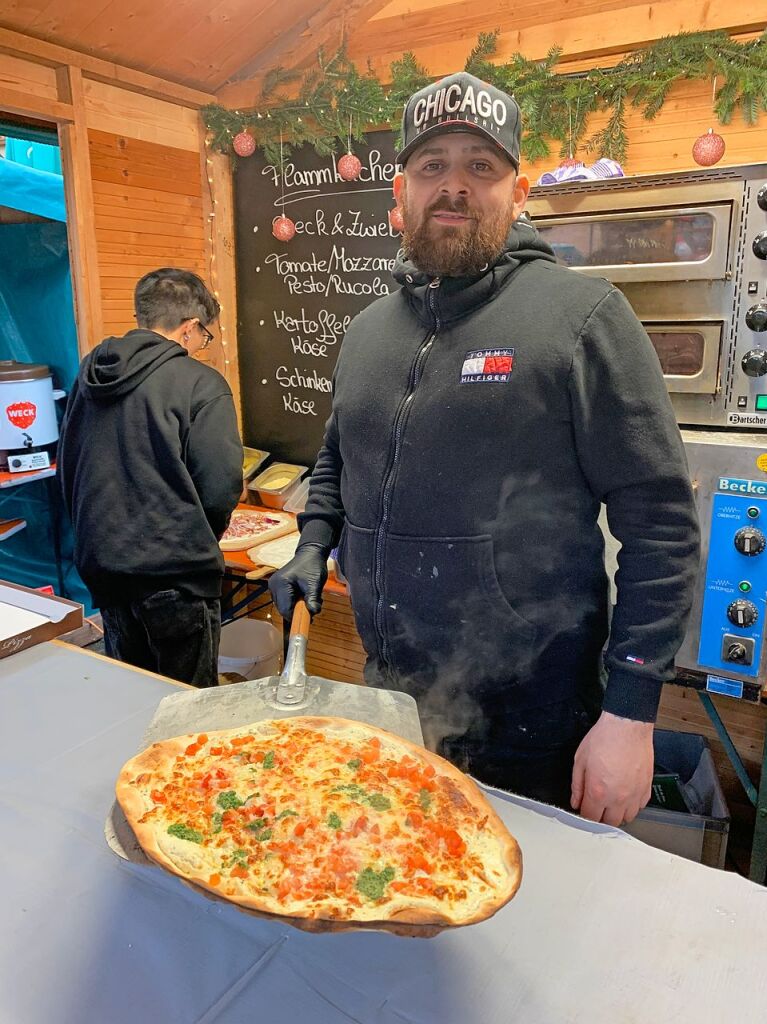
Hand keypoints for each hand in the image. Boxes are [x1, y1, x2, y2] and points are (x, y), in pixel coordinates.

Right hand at [268, 543, 327, 618]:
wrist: (310, 554)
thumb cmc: (312, 565)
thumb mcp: (315, 583)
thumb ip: (313, 598)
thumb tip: (313, 612)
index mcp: (281, 583)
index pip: (285, 609)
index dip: (296, 617)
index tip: (309, 620)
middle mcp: (274, 585)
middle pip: (283, 609)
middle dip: (298, 612)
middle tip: (312, 607)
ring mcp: (274, 586)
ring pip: (284, 606)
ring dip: (296, 607)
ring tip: (309, 599)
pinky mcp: (277, 587)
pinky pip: (284, 601)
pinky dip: (294, 602)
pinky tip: (303, 596)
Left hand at [570, 711, 653, 825]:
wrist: (627, 726)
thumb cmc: (604, 738)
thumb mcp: (580, 759)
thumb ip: (577, 785)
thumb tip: (576, 801)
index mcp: (598, 791)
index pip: (590, 817)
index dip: (584, 815)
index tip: (584, 809)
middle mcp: (618, 797)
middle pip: (609, 822)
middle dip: (601, 817)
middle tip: (597, 806)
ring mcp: (634, 794)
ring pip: (627, 818)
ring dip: (618, 813)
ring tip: (611, 801)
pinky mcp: (646, 788)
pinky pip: (640, 807)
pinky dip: (632, 805)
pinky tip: (626, 794)